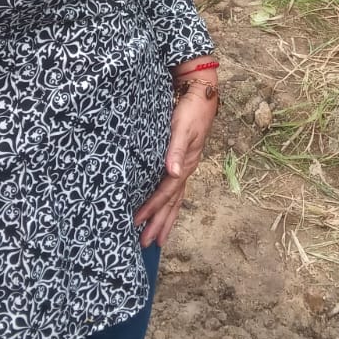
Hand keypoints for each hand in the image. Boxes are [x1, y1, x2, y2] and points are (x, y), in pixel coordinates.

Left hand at [133, 89, 217, 248]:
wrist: (202, 94)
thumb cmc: (191, 110)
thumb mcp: (183, 127)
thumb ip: (176, 149)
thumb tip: (172, 172)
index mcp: (185, 164)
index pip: (166, 192)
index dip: (152, 207)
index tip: (137, 221)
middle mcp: (185, 169)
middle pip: (172, 203)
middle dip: (159, 223)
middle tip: (146, 244)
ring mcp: (185, 167)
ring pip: (175, 200)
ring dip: (165, 219)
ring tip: (156, 238)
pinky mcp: (182, 161)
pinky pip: (175, 190)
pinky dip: (169, 205)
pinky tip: (163, 210)